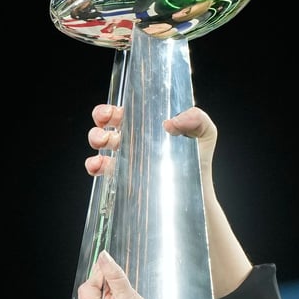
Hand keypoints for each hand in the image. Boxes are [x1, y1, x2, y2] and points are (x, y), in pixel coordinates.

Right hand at [84, 104, 217, 180]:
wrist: (197, 193)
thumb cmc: (199, 160)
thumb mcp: (205, 132)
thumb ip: (197, 118)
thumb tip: (171, 122)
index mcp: (150, 123)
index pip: (128, 108)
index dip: (116, 106)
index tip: (113, 112)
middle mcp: (136, 137)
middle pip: (109, 121)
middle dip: (101, 117)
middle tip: (105, 122)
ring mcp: (128, 157)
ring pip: (101, 141)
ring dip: (96, 137)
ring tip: (104, 142)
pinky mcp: (123, 176)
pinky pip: (101, 168)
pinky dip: (94, 164)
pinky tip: (99, 164)